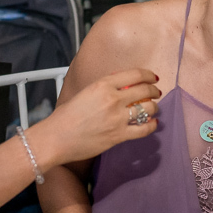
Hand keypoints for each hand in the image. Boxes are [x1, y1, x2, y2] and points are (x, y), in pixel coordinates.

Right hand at [36, 68, 160, 164]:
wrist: (55, 138)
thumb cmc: (65, 117)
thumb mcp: (85, 92)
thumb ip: (103, 88)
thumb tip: (120, 85)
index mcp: (103, 84)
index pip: (135, 74)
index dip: (148, 75)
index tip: (153, 78)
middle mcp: (113, 99)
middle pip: (145, 90)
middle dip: (154, 91)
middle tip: (156, 93)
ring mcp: (117, 118)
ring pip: (148, 109)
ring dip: (154, 107)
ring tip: (153, 108)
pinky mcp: (118, 135)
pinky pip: (144, 129)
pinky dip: (151, 125)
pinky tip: (152, 123)